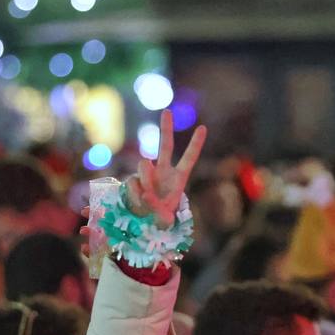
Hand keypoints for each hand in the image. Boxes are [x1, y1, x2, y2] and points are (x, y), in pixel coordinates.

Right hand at [124, 109, 206, 228]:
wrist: (143, 224)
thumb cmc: (161, 220)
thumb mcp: (165, 219)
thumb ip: (158, 208)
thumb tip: (145, 193)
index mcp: (179, 179)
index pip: (189, 158)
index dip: (196, 144)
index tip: (203, 127)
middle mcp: (163, 171)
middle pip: (166, 146)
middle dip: (166, 128)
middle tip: (167, 111)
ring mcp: (147, 174)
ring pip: (143, 165)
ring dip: (144, 179)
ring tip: (146, 199)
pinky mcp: (133, 179)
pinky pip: (131, 181)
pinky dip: (134, 193)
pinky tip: (137, 203)